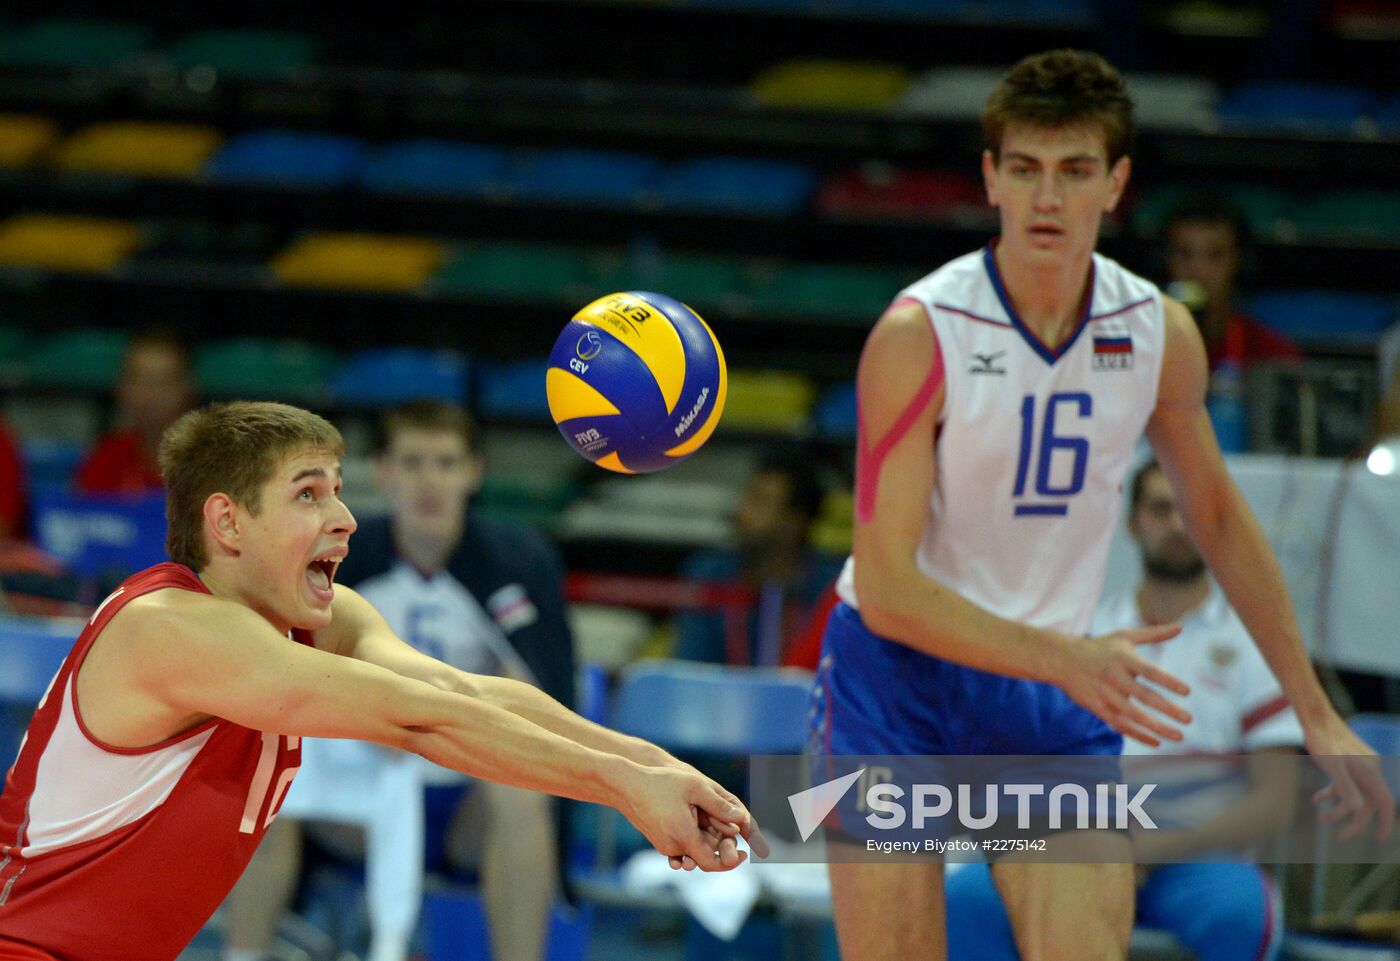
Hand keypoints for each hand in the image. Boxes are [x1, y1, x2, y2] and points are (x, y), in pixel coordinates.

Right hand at [617, 763, 766, 871]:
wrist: (626, 785)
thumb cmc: (660, 782)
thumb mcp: (695, 787)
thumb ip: (719, 805)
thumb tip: (742, 820)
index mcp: (683, 836)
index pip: (712, 863)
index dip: (731, 862)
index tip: (744, 854)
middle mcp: (673, 846)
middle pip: (704, 860)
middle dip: (722, 851)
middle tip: (738, 841)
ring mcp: (664, 846)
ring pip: (694, 853)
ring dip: (709, 845)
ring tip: (721, 830)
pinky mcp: (659, 841)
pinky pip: (683, 848)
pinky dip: (696, 842)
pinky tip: (704, 828)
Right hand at [1055, 624, 1191, 746]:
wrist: (1061, 659)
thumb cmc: (1100, 647)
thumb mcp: (1124, 636)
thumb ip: (1153, 634)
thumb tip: (1181, 626)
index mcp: (1122, 658)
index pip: (1149, 671)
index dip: (1168, 681)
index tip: (1188, 691)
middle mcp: (1113, 676)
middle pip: (1143, 696)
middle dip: (1167, 709)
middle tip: (1188, 719)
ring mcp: (1104, 693)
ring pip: (1132, 715)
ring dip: (1156, 727)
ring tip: (1178, 736)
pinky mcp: (1097, 707)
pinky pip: (1119, 724)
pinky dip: (1138, 734)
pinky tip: (1157, 742)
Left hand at [1306, 717, 1394, 841]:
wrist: (1314, 716)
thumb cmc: (1322, 739)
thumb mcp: (1333, 766)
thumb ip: (1346, 788)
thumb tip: (1359, 810)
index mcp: (1371, 772)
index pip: (1385, 802)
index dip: (1384, 822)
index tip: (1379, 839)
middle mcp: (1370, 770)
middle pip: (1368, 803)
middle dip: (1354, 821)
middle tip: (1339, 837)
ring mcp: (1358, 767)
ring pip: (1354, 795)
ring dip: (1339, 808)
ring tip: (1320, 819)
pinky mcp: (1346, 762)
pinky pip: (1344, 784)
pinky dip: (1331, 794)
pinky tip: (1316, 800)